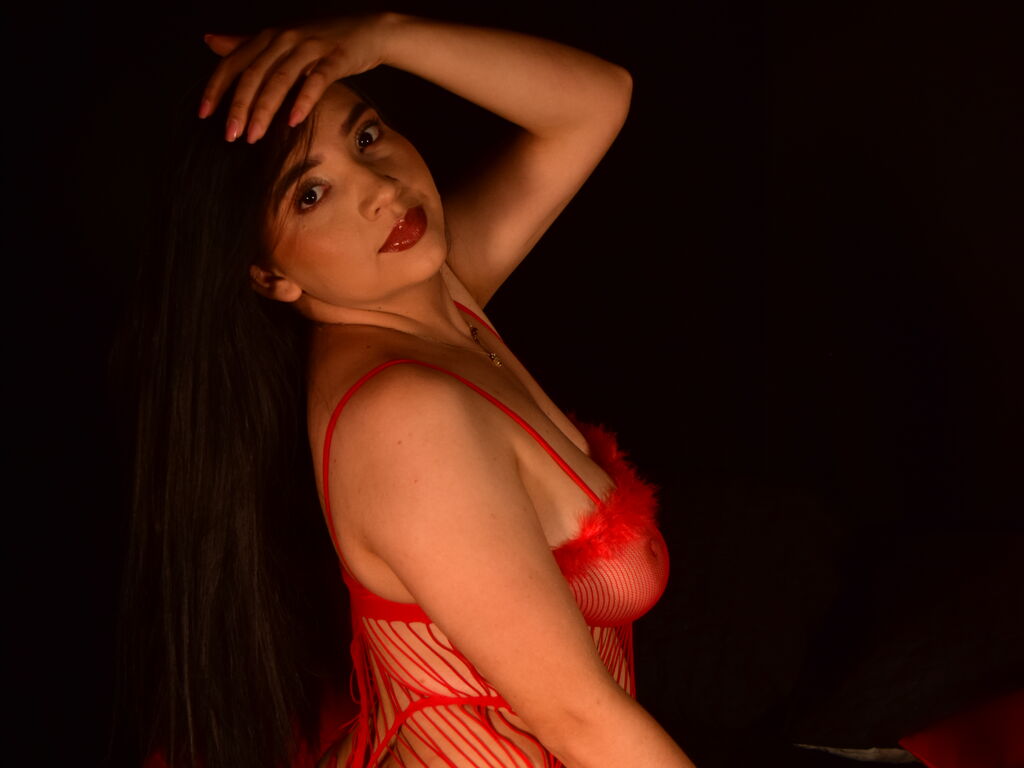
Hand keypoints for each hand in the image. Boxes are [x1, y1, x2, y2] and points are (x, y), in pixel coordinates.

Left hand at [198, 13, 393, 142]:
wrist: (368, 31)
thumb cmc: (322, 40)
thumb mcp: (280, 40)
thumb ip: (246, 44)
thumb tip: (210, 42)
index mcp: (268, 37)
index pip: (234, 63)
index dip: (216, 88)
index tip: (204, 114)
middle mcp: (284, 38)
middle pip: (254, 74)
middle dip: (239, 107)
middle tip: (230, 135)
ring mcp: (310, 47)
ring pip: (280, 79)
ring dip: (264, 110)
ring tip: (254, 136)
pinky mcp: (335, 58)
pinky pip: (316, 81)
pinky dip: (303, 101)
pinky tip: (293, 121)